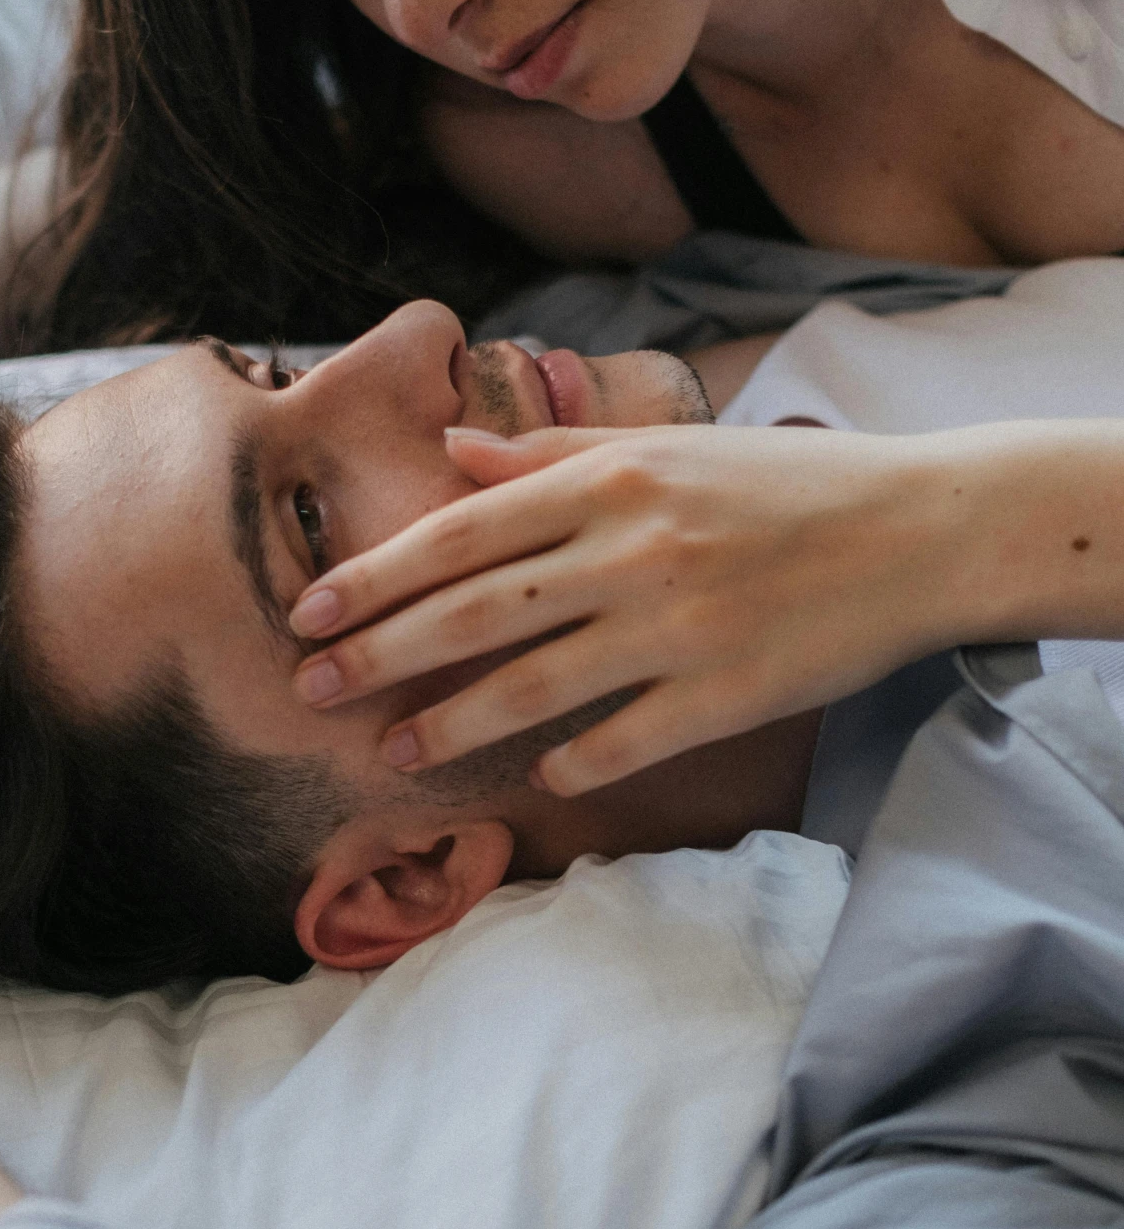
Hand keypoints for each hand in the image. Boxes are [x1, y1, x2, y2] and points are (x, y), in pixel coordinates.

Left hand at [288, 421, 988, 793]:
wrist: (920, 530)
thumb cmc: (786, 483)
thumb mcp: (669, 446)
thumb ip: (551, 454)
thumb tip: (451, 452)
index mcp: (611, 480)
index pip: (461, 533)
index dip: (377, 576)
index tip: (309, 611)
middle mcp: (631, 550)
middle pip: (476, 610)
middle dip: (380, 654)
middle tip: (309, 689)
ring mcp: (677, 627)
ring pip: (535, 683)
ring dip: (451, 724)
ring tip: (392, 752)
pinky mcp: (726, 694)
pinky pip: (625, 740)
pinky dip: (574, 763)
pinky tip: (539, 782)